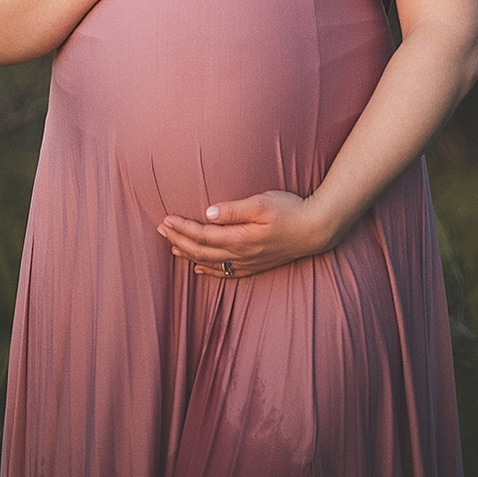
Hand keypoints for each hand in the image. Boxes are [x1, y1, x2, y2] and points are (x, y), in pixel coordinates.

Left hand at [156, 191, 343, 279]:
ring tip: (172, 246)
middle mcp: (241, 255)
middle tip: (161, 228)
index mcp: (240, 238)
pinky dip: (209, 270)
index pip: (202, 235)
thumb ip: (234, 210)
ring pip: (211, 263)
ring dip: (189, 255)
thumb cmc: (291, 210)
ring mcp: (248, 262)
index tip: (166, 219)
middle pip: (201, 251)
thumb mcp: (262, 203)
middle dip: (179, 240)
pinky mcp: (256, 265)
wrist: (316, 230)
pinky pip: (226, 272)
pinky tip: (199, 268)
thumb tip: (208, 213)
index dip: (182, 228)